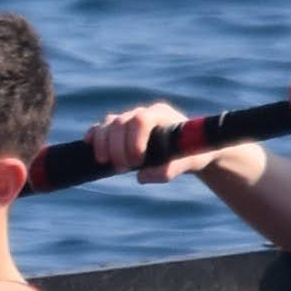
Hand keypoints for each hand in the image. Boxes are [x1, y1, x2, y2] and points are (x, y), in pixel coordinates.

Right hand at [84, 102, 200, 181]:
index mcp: (162, 114)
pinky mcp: (118, 129)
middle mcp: (142, 113)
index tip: (137, 161)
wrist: (190, 150)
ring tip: (108, 164)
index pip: (141, 119)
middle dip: (116, 147)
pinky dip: (94, 139)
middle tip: (123, 169)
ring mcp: (128, 119)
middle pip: (119, 122)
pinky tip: (94, 152)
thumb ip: (172, 168)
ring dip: (103, 145)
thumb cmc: (195, 153)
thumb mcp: (191, 161)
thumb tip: (141, 177)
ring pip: (107, 124)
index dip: (134, 139)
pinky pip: (100, 129)